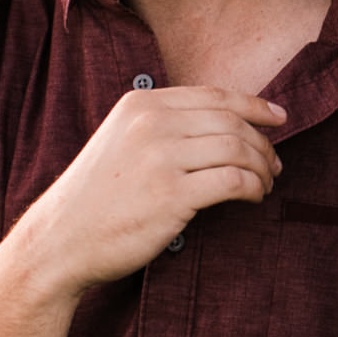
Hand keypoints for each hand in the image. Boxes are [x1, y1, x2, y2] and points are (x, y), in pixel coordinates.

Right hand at [25, 86, 285, 295]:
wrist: (59, 241)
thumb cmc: (95, 199)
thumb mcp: (121, 142)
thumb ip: (162, 127)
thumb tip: (224, 127)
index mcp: (139, 104)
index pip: (213, 95)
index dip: (254, 105)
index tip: (278, 118)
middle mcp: (151, 123)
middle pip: (231, 121)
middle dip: (262, 142)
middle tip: (275, 164)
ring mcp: (161, 157)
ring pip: (237, 149)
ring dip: (262, 167)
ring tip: (266, 183)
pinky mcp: (172, 195)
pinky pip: (233, 181)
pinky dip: (253, 188)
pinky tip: (253, 197)